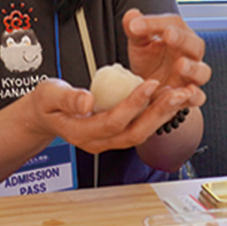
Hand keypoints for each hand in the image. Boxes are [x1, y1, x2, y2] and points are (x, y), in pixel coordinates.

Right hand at [29, 77, 196, 154]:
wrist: (45, 115)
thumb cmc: (47, 104)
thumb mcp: (49, 94)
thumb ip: (67, 98)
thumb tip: (86, 102)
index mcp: (81, 132)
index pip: (113, 121)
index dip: (133, 104)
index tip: (150, 83)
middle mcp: (98, 141)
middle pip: (135, 132)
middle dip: (159, 113)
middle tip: (179, 93)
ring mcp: (109, 140)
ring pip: (142, 132)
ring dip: (163, 115)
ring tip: (182, 96)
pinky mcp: (117, 134)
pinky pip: (141, 127)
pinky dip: (158, 114)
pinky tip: (171, 100)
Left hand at [122, 9, 209, 107]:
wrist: (149, 88)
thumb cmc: (148, 60)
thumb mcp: (139, 44)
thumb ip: (135, 30)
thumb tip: (131, 15)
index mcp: (179, 35)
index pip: (173, 23)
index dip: (156, 23)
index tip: (135, 26)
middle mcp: (190, 53)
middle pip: (195, 44)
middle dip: (182, 39)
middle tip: (169, 35)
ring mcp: (192, 76)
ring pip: (202, 71)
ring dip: (193, 68)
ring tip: (180, 65)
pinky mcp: (189, 96)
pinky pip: (199, 97)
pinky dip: (194, 96)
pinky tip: (184, 93)